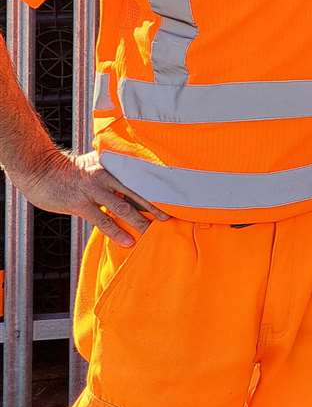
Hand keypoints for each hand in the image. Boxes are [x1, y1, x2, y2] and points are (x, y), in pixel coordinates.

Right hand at [13, 148, 165, 246]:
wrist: (39, 169)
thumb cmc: (69, 170)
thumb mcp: (96, 164)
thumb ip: (114, 173)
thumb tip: (134, 185)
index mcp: (114, 165)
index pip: (141, 176)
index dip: (159, 187)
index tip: (178, 196)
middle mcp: (107, 175)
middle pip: (139, 191)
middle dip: (158, 204)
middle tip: (176, 216)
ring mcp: (94, 189)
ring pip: (124, 207)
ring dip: (141, 221)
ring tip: (155, 232)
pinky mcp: (80, 203)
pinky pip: (102, 220)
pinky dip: (117, 232)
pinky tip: (128, 242)